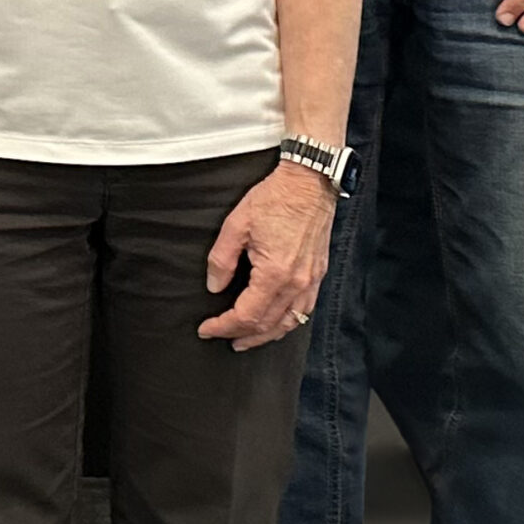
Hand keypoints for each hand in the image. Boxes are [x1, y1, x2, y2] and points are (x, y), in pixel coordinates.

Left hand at [196, 162, 335, 350]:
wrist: (309, 182)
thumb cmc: (275, 198)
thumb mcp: (237, 224)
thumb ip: (222, 259)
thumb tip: (214, 286)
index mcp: (275, 274)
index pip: (246, 315)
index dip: (223, 326)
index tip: (206, 329)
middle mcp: (296, 284)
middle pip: (267, 325)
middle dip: (241, 335)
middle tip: (222, 338)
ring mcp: (311, 281)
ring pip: (289, 323)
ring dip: (266, 336)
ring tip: (246, 340)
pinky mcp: (318, 274)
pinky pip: (304, 311)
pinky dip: (287, 323)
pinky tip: (276, 323)